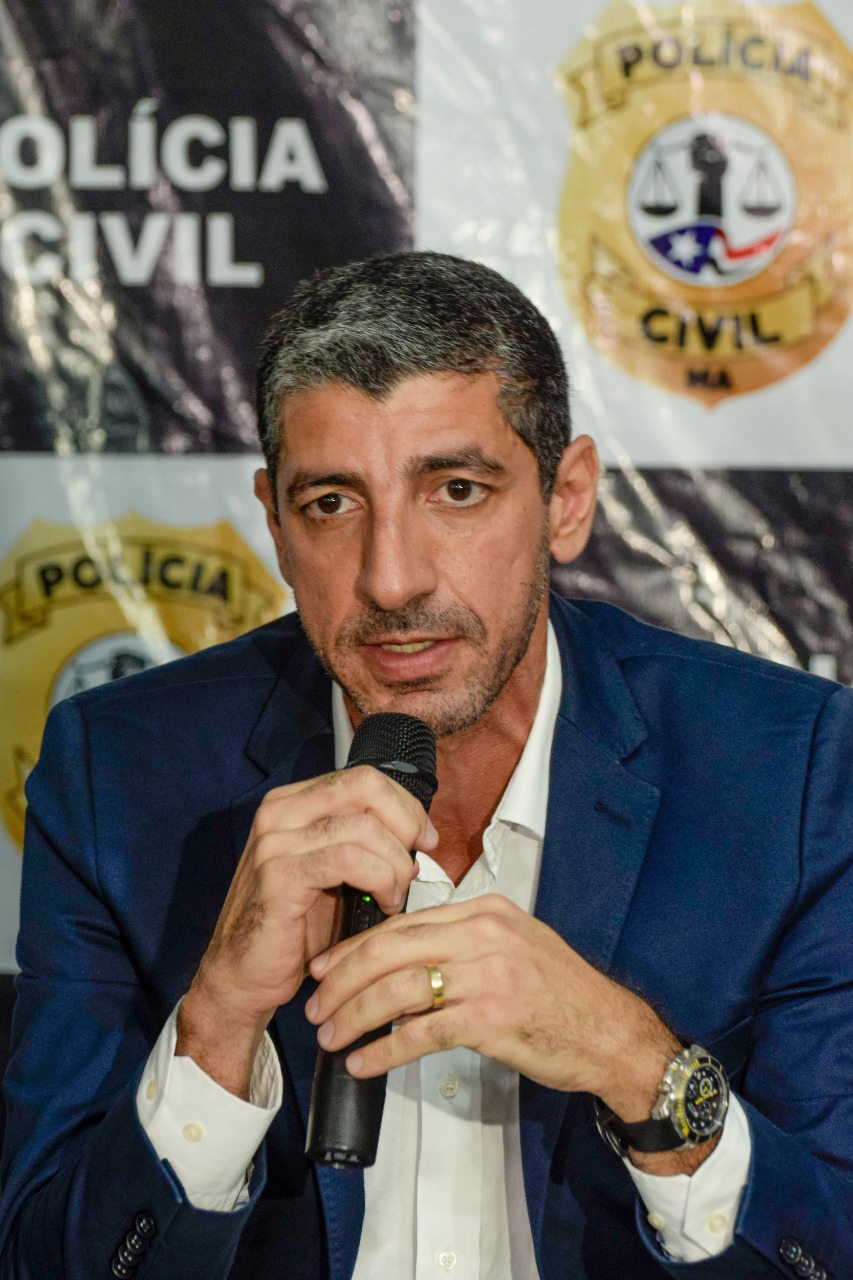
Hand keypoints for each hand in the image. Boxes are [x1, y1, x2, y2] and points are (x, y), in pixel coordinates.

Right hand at [177, 765, 436, 1096]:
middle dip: (406, 824)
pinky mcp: (279, 875)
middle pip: (365, 787)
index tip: (425, 838)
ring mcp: (276, 842)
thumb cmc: (294, 927)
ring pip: (363, 826)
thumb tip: (418, 833)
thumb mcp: (331, 872)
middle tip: (416, 864)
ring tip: (396, 895)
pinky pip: (348, 860)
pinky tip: (386, 904)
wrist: (243, 975)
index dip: (404, 805)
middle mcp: (279, 812)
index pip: (363, 778)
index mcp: (292, 803)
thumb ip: (362, 841)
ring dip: (395, 863)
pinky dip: (380, 879)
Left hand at [307, 893, 676, 1109]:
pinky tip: (365, 1063)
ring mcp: (487, 974)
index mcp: (483, 910)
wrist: (610, 1032)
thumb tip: (402, 957)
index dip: (355, 947)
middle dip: (342, 980)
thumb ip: (463, 941)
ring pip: (398, 990)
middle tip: (315, 1004)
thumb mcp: (514, 944)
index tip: (325, 968)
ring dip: (354, 1016)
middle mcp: (482, 934)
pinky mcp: (491, 1017)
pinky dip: (385, 1050)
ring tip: (331, 1036)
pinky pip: (421, 1032)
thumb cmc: (560, 993)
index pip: (402, 923)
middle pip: (390, 950)